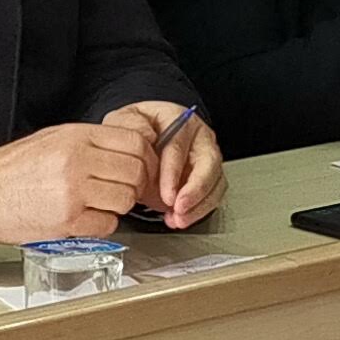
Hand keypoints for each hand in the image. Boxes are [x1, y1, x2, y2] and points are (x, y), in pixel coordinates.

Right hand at [0, 120, 149, 246]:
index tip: (142, 166)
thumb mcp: (52, 139)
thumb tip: (127, 149)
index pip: (134, 142)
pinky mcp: (67, 221)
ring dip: (119, 205)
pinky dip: (102, 224)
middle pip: (135, 172)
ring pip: (125, 200)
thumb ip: (90, 142)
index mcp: (75, 137)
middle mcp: (77, 161)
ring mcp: (73, 192)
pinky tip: (85, 217)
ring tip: (99, 203)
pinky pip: (107, 225)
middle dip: (135, 184)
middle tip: (122, 188)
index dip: (146, 157)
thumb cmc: (12, 168)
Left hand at [108, 102, 224, 228]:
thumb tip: (146, 138)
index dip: (173, 174)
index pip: (179, 147)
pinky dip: (198, 211)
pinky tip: (180, 219)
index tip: (167, 196)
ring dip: (199, 206)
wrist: (142, 139)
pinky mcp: (208, 178)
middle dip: (195, 191)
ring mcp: (207, 158)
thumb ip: (130, 126)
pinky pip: (212, 196)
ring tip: (178, 220)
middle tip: (179, 209)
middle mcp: (200, 138)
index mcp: (180, 120)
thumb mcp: (125, 121)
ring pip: (215, 182)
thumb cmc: (136, 129)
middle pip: (208, 164)